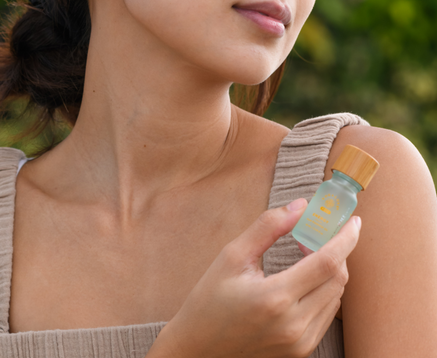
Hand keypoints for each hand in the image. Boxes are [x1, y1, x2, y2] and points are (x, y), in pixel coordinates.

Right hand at [149, 199, 359, 357]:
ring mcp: (300, 343)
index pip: (327, 263)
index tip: (353, 220)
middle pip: (337, 279)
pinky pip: (327, 313)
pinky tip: (305, 276)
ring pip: (336, 297)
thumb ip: (268, 227)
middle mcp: (294, 325)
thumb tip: (300, 206)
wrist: (198, 347)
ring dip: (331, 269)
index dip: (345, 238)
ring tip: (307, 251)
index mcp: (275, 298)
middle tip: (320, 231)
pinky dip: (324, 289)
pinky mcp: (301, 351)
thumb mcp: (232, 256)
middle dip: (338, 250)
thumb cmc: (210, 299)